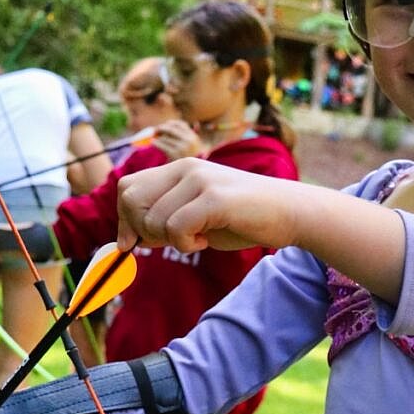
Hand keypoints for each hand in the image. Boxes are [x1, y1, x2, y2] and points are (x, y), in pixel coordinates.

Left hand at [115, 158, 298, 253]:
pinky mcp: (215, 199)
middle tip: (172, 240)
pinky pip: (177, 228)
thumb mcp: (196, 216)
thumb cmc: (242, 218)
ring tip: (199, 237)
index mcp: (179, 169)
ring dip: (172, 241)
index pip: (127, 188)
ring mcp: (201, 181)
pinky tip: (206, 240)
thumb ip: (164, 220)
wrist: (289, 212)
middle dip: (143, 230)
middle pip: (132, 200)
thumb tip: (128, 240)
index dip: (125, 218)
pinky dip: (186, 244)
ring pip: (154, 220)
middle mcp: (186, 168)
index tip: (136, 242)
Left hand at [154, 119, 202, 160]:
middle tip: (155, 131)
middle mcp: (190, 141)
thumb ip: (188, 137)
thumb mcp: (191, 149)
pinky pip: (161, 144)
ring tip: (155, 141)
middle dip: (161, 129)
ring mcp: (183, 147)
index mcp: (194, 137)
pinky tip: (153, 143)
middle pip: (171, 129)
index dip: (171, 123)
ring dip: (158, 138)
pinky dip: (155, 143)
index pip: (180, 124)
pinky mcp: (175, 154)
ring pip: (165, 137)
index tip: (164, 126)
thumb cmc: (187, 162)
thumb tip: (194, 124)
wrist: (188, 177)